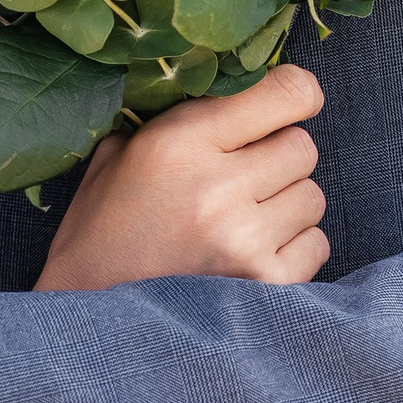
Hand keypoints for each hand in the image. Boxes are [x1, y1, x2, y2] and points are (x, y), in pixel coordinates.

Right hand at [36, 66, 328, 291]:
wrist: (87, 315)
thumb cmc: (101, 229)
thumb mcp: (119, 155)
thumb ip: (181, 117)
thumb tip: (244, 87)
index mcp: (180, 141)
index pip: (288, 92)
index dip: (294, 95)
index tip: (284, 107)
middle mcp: (217, 186)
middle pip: (304, 147)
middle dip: (278, 157)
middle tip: (243, 178)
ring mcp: (244, 239)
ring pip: (313, 197)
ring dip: (286, 205)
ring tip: (241, 221)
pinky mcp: (265, 284)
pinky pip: (316, 245)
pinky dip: (293, 248)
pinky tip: (250, 254)